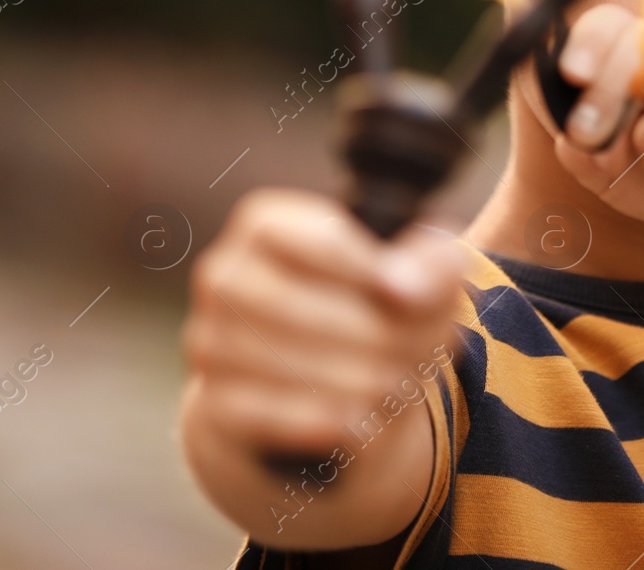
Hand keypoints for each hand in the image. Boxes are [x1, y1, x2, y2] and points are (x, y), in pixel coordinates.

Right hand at [182, 188, 463, 459]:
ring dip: (355, 378)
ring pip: (284, 362)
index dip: (357, 265)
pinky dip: (319, 418)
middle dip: (372, 334)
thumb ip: (432, 264)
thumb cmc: (374, 306)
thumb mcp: (415, 275)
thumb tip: (416, 282)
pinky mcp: (215, 401)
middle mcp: (226, 276)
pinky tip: (359, 419)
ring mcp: (211, 340)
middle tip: (418, 350)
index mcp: (268, 225)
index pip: (302, 236)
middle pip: (297, 305)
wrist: (326, 380)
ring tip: (398, 382)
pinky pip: (265, 414)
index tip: (407, 293)